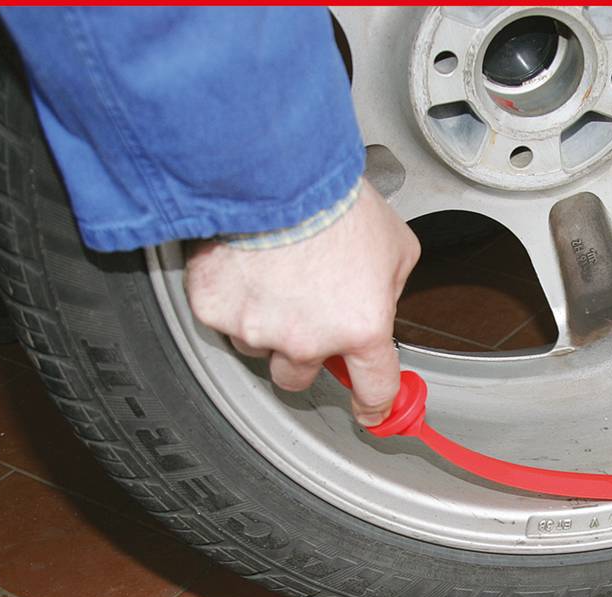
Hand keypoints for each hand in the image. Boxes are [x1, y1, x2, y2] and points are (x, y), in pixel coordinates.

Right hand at [184, 179, 419, 425]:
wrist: (276, 169)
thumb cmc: (336, 200)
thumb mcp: (395, 246)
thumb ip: (388, 287)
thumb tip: (380, 303)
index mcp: (361, 328)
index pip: (374, 389)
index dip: (373, 405)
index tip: (369, 412)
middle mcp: (308, 340)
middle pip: (298, 379)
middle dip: (302, 354)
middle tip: (302, 312)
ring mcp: (257, 329)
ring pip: (257, 347)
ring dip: (265, 322)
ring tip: (272, 271)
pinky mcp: (215, 311)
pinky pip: (222, 318)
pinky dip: (232, 295)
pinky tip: (245, 263)